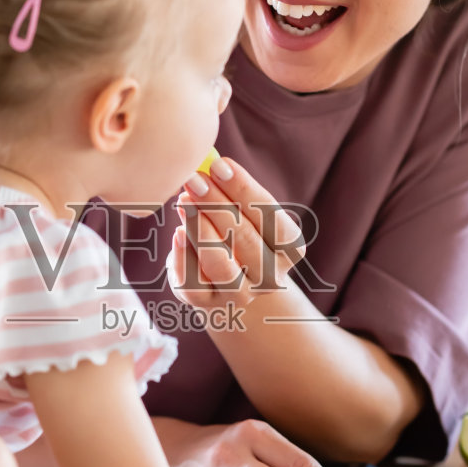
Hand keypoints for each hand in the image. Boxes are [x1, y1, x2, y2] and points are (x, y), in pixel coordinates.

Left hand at [169, 155, 307, 315]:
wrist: (223, 277)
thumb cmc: (235, 229)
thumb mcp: (243, 210)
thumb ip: (232, 190)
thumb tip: (208, 162)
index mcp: (290, 249)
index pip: (271, 217)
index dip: (243, 190)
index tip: (219, 165)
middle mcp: (271, 277)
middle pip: (245, 238)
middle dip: (216, 204)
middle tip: (194, 179)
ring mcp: (241, 295)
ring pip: (221, 265)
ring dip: (200, 229)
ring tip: (183, 201)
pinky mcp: (208, 304)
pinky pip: (193, 282)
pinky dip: (183, 256)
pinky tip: (176, 233)